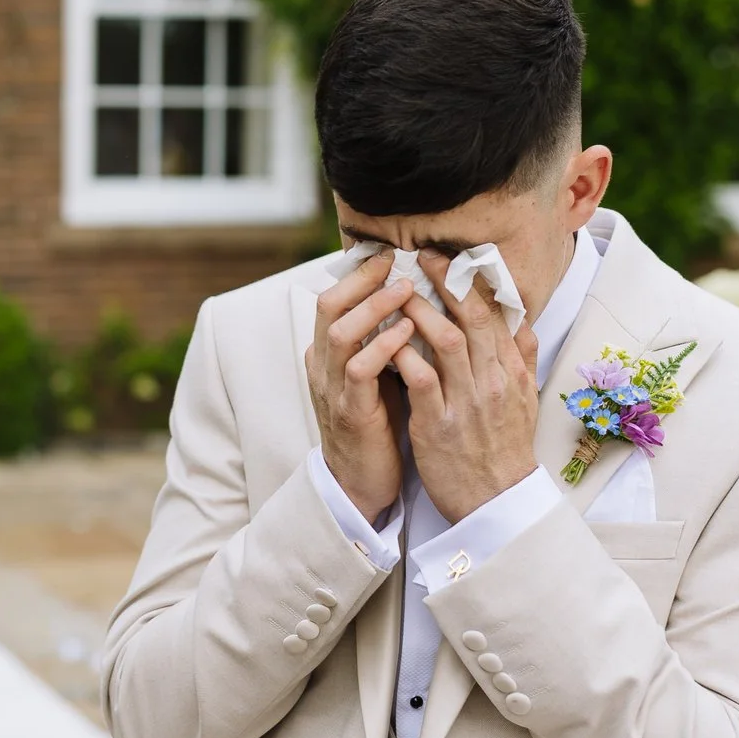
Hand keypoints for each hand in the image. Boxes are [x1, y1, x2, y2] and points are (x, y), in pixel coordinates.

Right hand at [307, 250, 420, 520]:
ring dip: (374, 307)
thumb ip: (385, 340)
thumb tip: (416, 301)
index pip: (334, 299)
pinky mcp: (349, 411)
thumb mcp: (377, 374)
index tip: (390, 255)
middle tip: (395, 261)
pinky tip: (409, 331)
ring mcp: (332, 389)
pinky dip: (384, 345)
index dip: (359, 274)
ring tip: (406, 288)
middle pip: (329, 306)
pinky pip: (359, 369)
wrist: (362, 482)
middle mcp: (322, 366)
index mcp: (328, 354)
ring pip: (340, 332)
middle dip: (362, 279)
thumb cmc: (377, 424)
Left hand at [391, 250, 541, 521]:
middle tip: (419, 256)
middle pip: (471, 318)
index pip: (492, 314)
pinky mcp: (439, 425)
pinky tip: (388, 338)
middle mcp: (492, 381)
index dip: (469, 281)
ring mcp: (466, 402)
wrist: (498, 502)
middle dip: (444, 282)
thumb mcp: (525, 399)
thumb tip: (520, 319)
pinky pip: (421, 380)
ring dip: (420, 311)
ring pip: (445, 342)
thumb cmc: (506, 448)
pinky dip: (404, 354)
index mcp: (511, 371)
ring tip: (398, 290)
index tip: (448, 257)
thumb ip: (522, 357)